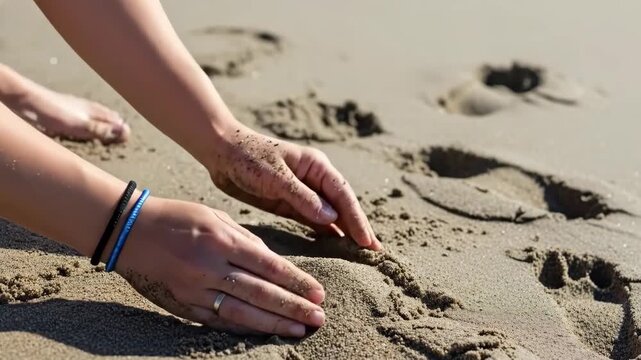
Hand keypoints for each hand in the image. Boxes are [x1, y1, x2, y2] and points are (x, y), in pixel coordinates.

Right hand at [115, 197, 325, 336]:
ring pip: (242, 312)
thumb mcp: (215, 216)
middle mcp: (210, 266)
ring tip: (299, 329)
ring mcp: (195, 289)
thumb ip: (246, 240)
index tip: (318, 293)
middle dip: (293, 307)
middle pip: (261, 292)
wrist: (130, 230)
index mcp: (221, 239)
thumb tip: (274, 263)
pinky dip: (244, 327)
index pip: (269, 266)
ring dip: (274, 323)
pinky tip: (264, 331)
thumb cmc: (177, 217)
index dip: (296, 282)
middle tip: (319, 317)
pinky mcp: (183, 304)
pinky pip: (219, 319)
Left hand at [207, 125, 380, 249]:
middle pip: (342, 206)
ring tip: (359, 254)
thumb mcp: (275, 177)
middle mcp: (314, 179)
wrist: (220, 152)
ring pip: (329, 215)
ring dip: (344, 232)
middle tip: (374, 252)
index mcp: (316, 166)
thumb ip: (302, 197)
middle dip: (357, 227)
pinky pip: (312, 221)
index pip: (343, 194)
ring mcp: (302, 192)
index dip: (356, 219)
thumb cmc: (248, 157)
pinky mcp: (288, 203)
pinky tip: (333, 247)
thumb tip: (331, 216)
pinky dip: (324, 233)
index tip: (366, 242)